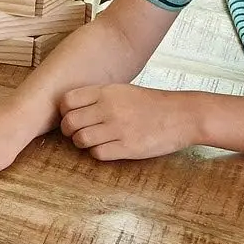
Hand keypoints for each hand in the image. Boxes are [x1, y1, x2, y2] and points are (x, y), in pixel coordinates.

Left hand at [58, 84, 198, 160]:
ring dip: (81, 143)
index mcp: (104, 91)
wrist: (180, 115)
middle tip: (75, 133)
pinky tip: (106, 148)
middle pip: (70, 122)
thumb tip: (71, 106)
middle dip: (68, 131)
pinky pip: (98, 153)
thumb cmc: (148, 103)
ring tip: (90, 141)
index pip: (66, 101)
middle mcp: (108, 108)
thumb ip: (96, 96)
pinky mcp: (128, 147)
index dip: (63, 111)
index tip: (68, 116)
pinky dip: (97, 153)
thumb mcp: (120, 90)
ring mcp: (118, 128)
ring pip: (81, 140)